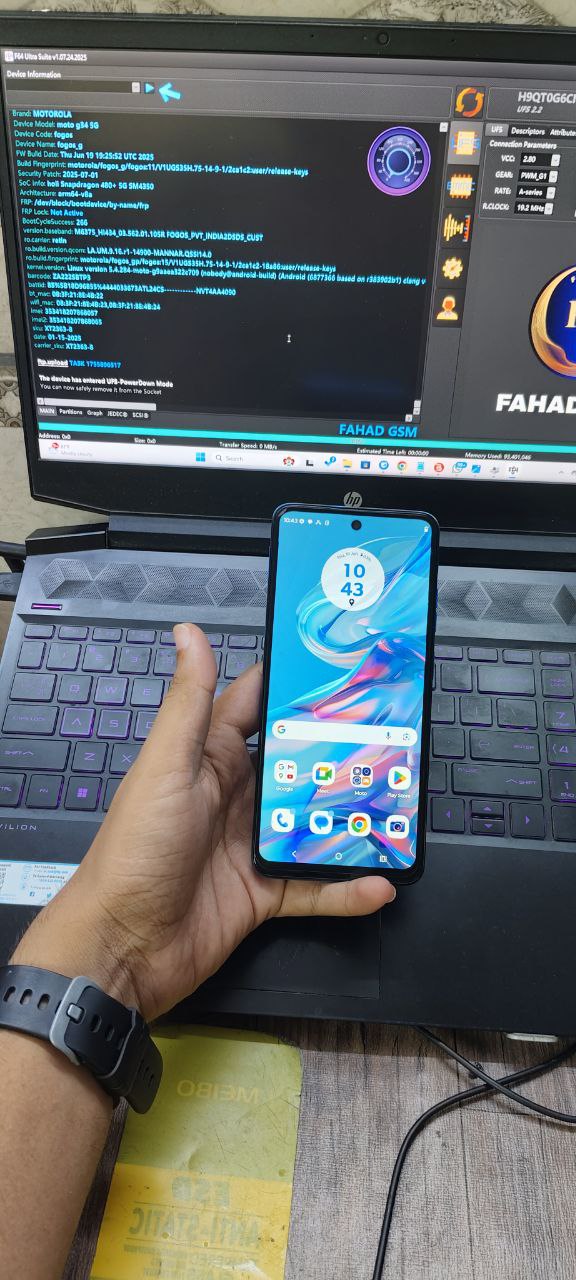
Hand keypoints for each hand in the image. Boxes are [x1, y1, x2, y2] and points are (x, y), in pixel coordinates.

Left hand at [13, 624, 395, 1018]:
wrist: (122, 947)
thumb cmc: (132, 852)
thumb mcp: (165, 768)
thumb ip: (189, 702)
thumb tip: (188, 633)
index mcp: (211, 758)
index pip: (260, 707)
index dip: (297, 686)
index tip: (344, 667)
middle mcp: (236, 796)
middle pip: (301, 766)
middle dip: (344, 753)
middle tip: (396, 739)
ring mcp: (251, 846)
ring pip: (316, 824)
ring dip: (354, 820)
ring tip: (398, 810)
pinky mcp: (263, 893)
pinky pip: (315, 886)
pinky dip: (347, 887)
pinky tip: (380, 883)